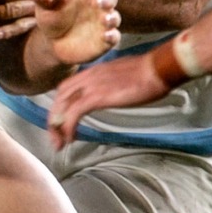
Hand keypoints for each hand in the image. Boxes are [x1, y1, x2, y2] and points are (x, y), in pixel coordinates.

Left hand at [46, 53, 171, 148]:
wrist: (157, 69)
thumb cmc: (149, 73)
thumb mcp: (123, 75)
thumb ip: (111, 83)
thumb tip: (113, 91)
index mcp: (93, 71)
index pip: (67, 87)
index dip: (60, 105)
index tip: (62, 121)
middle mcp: (88, 77)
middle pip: (60, 97)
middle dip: (54, 118)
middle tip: (56, 137)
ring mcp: (91, 86)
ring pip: (63, 106)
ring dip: (57, 127)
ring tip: (60, 143)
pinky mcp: (97, 97)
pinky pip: (74, 114)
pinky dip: (68, 127)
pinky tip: (70, 139)